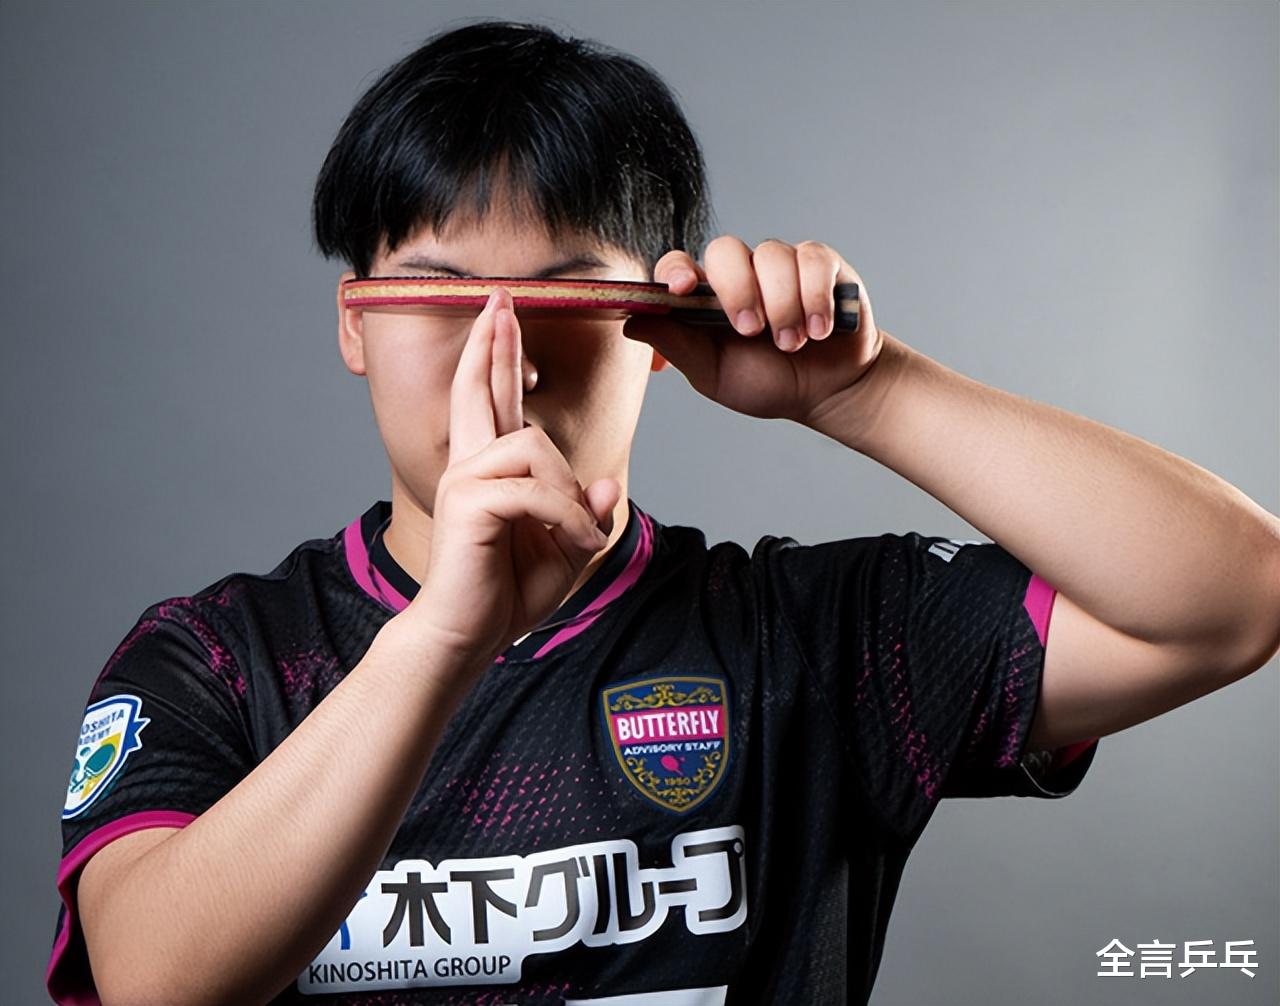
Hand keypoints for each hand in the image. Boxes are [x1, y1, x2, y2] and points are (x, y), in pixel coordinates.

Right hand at [401, 287, 620, 668]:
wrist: (468, 635)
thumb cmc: (507, 592)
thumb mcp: (564, 548)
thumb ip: (583, 513)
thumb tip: (604, 481)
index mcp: (490, 469)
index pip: (492, 399)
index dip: (497, 354)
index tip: (500, 312)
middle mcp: (471, 464)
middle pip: (480, 388)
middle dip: (494, 343)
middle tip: (499, 297)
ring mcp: (465, 480)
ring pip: (535, 446)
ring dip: (570, 497)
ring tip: (578, 539)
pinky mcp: (469, 503)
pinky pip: (536, 491)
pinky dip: (567, 520)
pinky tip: (575, 546)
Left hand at [622, 235, 883, 424]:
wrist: (826, 391)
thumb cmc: (767, 382)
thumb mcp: (714, 374)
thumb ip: (677, 346)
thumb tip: (630, 323)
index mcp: (705, 298)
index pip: (678, 265)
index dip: (675, 270)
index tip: (682, 289)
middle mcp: (740, 274)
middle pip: (725, 250)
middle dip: (738, 291)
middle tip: (753, 332)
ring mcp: (780, 265)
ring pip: (772, 255)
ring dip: (783, 305)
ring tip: (793, 343)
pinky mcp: (820, 264)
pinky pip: (813, 259)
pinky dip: (815, 297)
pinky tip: (820, 328)